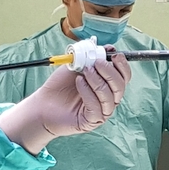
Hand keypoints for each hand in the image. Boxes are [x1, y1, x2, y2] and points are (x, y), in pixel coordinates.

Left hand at [0, 51, 132, 152]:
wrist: (44, 102)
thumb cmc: (62, 84)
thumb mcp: (78, 65)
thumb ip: (92, 56)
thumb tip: (109, 48)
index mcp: (108, 86)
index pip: (124, 77)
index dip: (122, 66)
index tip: (114, 55)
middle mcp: (108, 100)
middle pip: (120, 87)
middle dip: (110, 72)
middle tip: (96, 63)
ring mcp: (101, 112)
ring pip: (109, 97)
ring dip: (97, 81)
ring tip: (84, 72)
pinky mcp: (91, 121)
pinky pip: (96, 108)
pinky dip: (88, 93)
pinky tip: (79, 83)